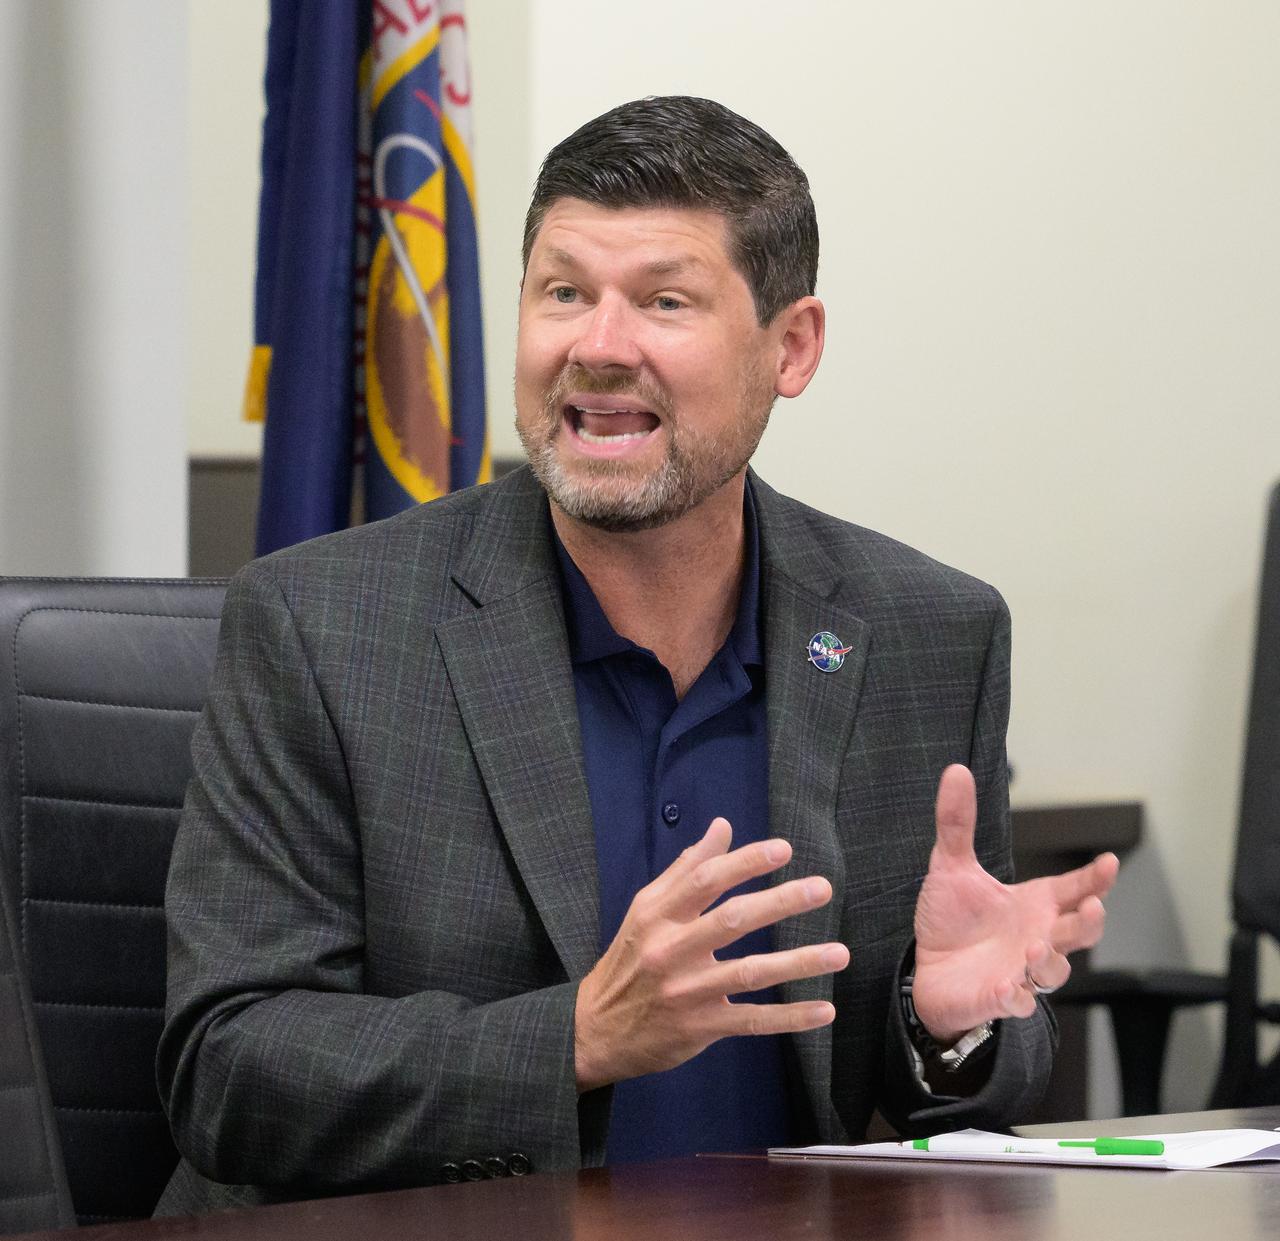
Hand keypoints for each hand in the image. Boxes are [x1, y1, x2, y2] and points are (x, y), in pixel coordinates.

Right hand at [574, 818, 848, 1091]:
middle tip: (822, 888)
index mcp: (658, 914)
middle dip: (780, 902)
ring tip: (840, 952)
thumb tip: (722, 828)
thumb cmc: (630, 960)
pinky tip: (824, 1009)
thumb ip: (686, 869)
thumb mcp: (646, 910)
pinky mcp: (701, 1027)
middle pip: (732, 920)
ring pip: (750, 973)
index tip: (784, 850)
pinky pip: (752, 1021)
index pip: (706, 880)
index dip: (745, 863)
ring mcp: (688, 992)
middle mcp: (672, 950)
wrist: (595, 1030)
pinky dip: (790, 1018)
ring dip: (799, 962)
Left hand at [911, 764, 1118, 1043]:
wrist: (928, 971)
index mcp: (1035, 904)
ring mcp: (1022, 970)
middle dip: (1090, 921)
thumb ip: (957, 822)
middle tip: (1092, 906)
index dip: (1095, 879)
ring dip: (1050, 960)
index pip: (1075, 888)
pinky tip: (1008, 988)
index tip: (1109, 863)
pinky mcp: (999, 997)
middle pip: (1080, 931)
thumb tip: (955, 771)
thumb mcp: (950, 866)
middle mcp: (1038, 937)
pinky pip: (1017, 1002)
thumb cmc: (951, 921)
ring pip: (1054, 971)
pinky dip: (1016, 997)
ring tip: (1035, 945)